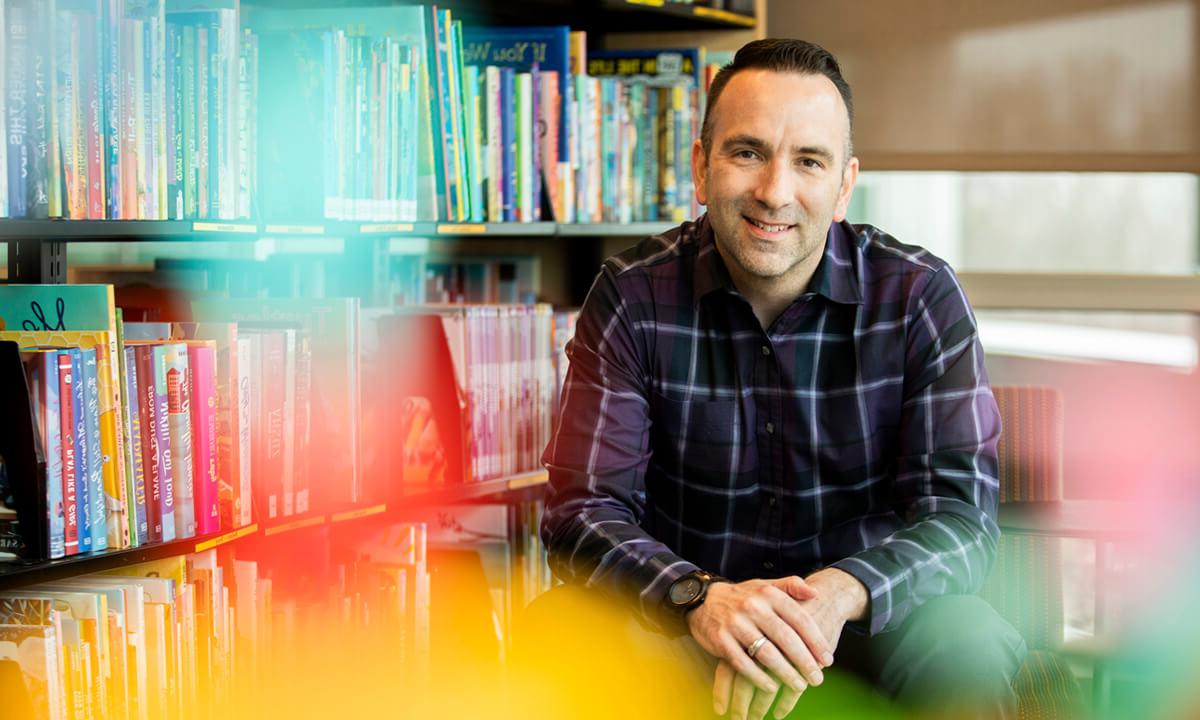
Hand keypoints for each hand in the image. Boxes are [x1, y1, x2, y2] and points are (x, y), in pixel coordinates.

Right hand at [712, 569, 868, 719]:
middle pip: (786, 638)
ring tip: (799, 686)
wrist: (703, 600)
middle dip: (804, 662)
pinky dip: (759, 678)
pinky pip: (744, 664)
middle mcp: (753, 607)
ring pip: (766, 653)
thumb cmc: (743, 597)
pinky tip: (771, 687)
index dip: (816, 641)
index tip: (827, 659)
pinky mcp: (721, 640)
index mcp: (768, 594)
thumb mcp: (766, 586)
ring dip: (785, 673)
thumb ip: (791, 586)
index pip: (799, 619)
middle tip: (818, 679)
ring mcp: (736, 624)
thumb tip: (816, 593)